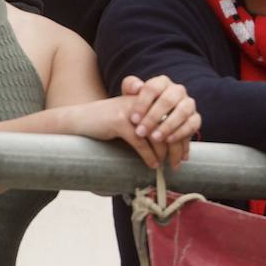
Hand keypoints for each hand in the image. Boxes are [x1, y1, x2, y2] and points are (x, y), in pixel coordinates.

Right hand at [61, 76, 199, 169]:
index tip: (184, 154)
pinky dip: (148, 155)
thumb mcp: (133, 121)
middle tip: (177, 164)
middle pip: (168, 125)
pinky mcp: (119, 121)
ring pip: (156, 134)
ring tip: (165, 166)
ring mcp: (131, 111)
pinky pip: (140, 141)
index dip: (181, 136)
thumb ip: (151, 127)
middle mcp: (143, 102)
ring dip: (163, 154)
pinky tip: (152, 164)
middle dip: (176, 147)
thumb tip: (173, 147)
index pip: (174, 117)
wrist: (80, 120)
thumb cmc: (108, 124)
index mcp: (149, 99)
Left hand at [123, 75, 199, 169]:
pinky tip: (168, 140)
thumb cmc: (143, 107)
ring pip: (182, 111)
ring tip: (155, 138)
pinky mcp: (195, 118)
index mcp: (162, 82)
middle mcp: (178, 90)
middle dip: (153, 117)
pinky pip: (192, 124)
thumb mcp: (132, 95)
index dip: (142, 103)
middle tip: (141, 132)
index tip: (133, 119)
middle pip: (168, 100)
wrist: (157, 121)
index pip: (153, 88)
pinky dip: (180, 133)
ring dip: (168, 126)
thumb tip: (137, 87)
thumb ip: (130, 86)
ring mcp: (189, 104)